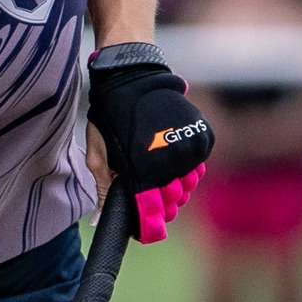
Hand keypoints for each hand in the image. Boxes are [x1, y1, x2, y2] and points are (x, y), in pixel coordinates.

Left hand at [87, 46, 212, 242]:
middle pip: (175, 201)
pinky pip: (199, 165)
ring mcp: (190, 150)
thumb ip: (103, 191)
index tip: (145, 223)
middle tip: (152, 194)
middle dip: (164, 203)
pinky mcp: (202, 137)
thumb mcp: (98, 155)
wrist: (133, 78)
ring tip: (161, 172)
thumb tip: (100, 222)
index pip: (154, 212)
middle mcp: (171, 164)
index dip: (150, 220)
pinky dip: (188, 166)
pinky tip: (172, 156)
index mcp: (144, 172)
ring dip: (177, 184)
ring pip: (190, 184)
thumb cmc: (110, 117)